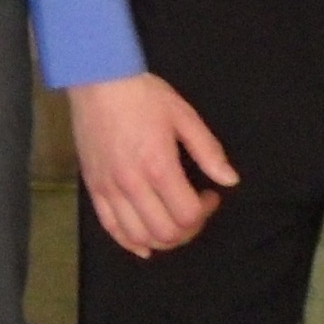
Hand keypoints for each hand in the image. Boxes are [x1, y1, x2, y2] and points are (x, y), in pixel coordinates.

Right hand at [68, 72, 237, 258]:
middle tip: (195, 210)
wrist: (98, 79)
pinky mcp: (93, 188)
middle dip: (189, 230)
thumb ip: (208, 151)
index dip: (206, 212)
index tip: (210, 195)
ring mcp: (109, 189)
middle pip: (165, 233)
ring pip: (139, 237)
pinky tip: (144, 243)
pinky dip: (130, 243)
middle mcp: (133, 184)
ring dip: (162, 240)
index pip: (187, 215)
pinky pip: (111, 229)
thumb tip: (230, 180)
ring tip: (172, 222)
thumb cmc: (143, 94)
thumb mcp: (183, 115)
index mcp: (158, 166)